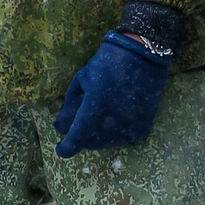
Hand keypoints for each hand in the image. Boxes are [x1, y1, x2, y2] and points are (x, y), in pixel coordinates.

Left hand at [54, 32, 172, 157]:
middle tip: (80, 125)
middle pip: (91, 142)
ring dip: (98, 136)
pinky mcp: (144, 126)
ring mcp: (130, 126)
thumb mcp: (82, 80)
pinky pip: (124, 139)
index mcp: (95, 110)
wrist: (143, 55)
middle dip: (82, 137)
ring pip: (107, 142)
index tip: (62, 148)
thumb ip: (70, 106)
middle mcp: (113, 123)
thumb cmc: (107, 63)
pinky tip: (114, 121)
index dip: (67, 147)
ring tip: (98, 119)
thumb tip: (60, 126)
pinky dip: (116, 134)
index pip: (77, 139)